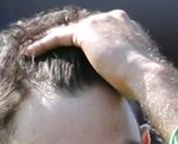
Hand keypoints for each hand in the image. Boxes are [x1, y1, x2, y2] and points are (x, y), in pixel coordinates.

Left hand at [25, 10, 161, 99]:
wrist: (147, 76)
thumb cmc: (145, 84)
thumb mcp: (134, 76)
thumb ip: (123, 74)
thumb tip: (121, 90)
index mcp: (128, 27)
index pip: (101, 31)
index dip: (88, 43)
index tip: (78, 55)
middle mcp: (114, 19)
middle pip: (83, 27)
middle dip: (67, 38)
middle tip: (51, 49)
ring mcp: (100, 22)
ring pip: (68, 31)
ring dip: (50, 41)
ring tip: (35, 51)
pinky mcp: (87, 32)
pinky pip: (59, 36)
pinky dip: (43, 44)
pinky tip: (30, 53)